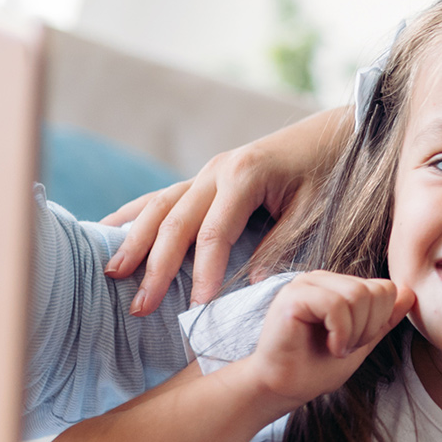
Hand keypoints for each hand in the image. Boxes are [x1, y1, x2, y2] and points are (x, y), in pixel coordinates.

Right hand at [100, 106, 352, 314]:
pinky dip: (134, 215)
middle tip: (140, 306)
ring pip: (159, 207)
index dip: (203, 272)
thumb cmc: (328, 173)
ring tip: (112, 274)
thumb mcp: (314, 210)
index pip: (214, 233)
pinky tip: (108, 231)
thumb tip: (252, 285)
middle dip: (156, 266)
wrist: (333, 134)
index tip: (197, 307)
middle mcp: (216, 171)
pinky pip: (161, 197)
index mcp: (245, 176)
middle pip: (175, 222)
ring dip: (134, 242)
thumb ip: (282, 244)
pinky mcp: (204, 178)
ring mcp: (206, 172)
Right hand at [240, 272, 413, 407]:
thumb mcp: (361, 342)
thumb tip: (410, 292)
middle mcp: (322, 279)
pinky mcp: (293, 296)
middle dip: (368, 328)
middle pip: (374, 291)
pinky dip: (340, 333)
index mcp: (338, 286)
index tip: (357, 343)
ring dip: (353, 332)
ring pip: (357, 295)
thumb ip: (384, 318)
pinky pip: (336, 305)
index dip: (379, 321)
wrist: (282, 388)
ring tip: (336, 347)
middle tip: (345, 347)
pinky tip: (329, 346)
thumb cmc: (315, 368)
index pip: (385, 288)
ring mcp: (306, 284)